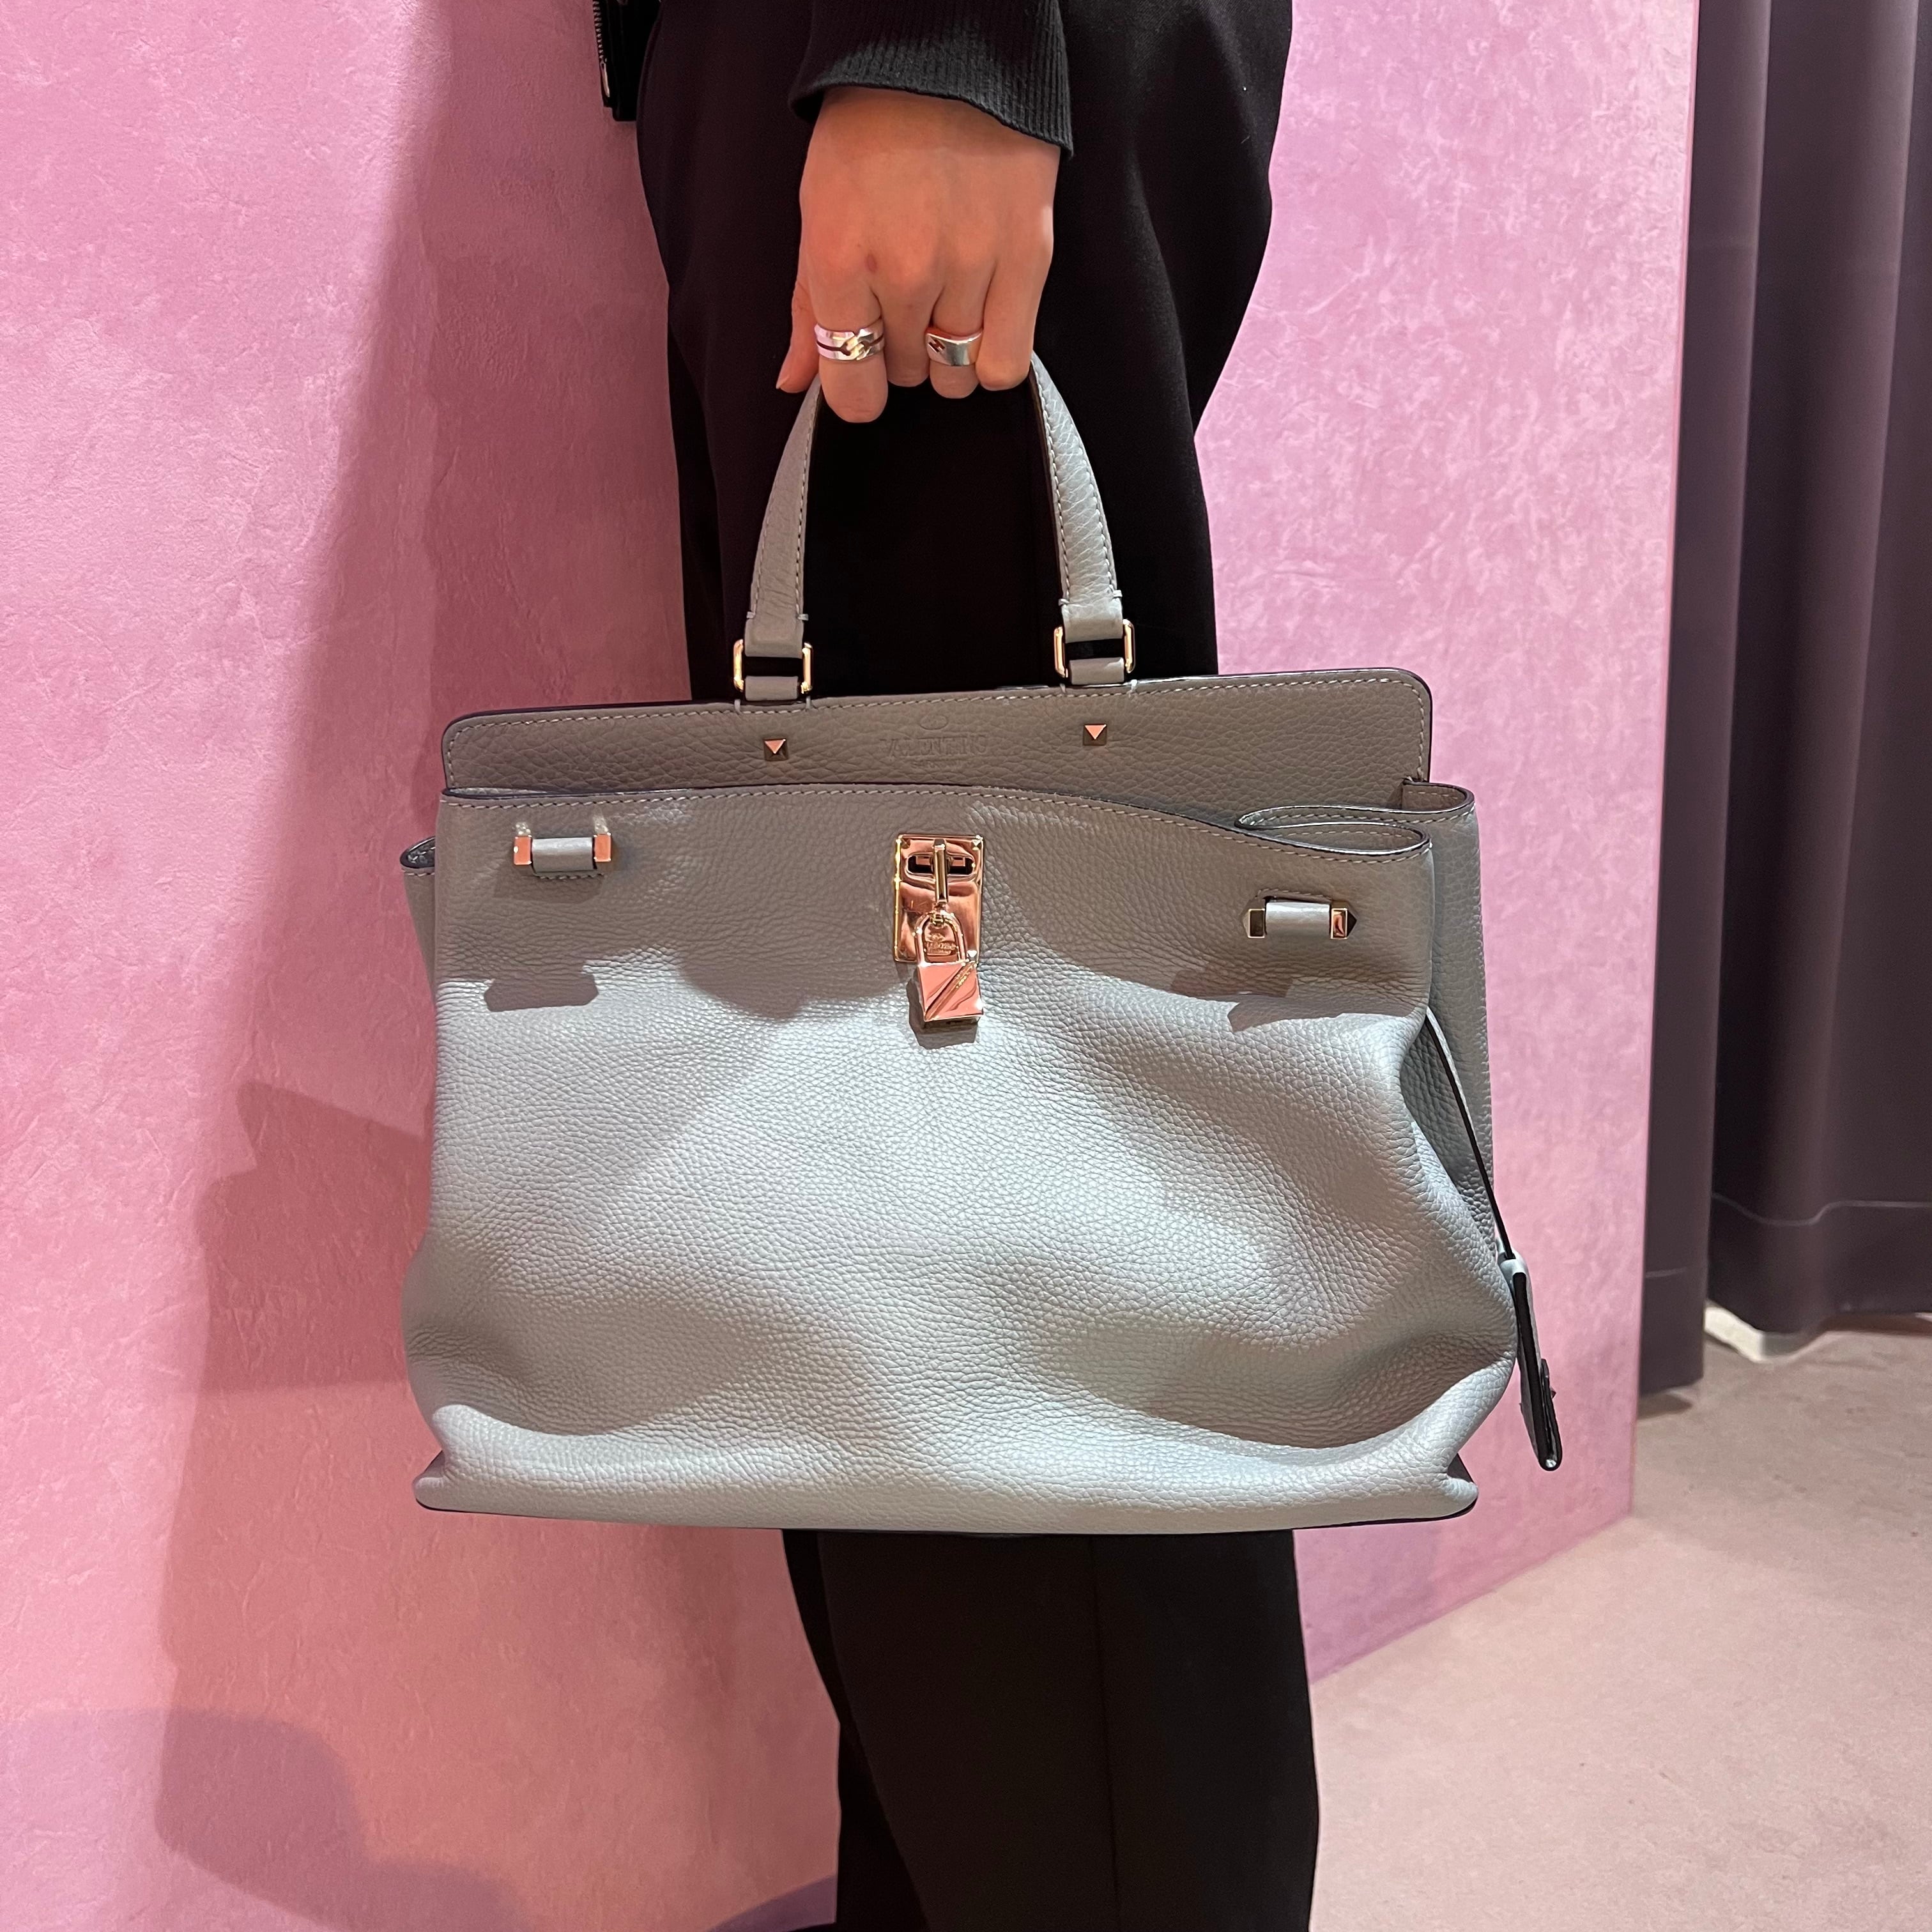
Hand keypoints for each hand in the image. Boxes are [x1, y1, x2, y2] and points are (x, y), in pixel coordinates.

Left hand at [777, 87, 1059, 420]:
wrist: (944, 56)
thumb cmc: (872, 128)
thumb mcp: (818, 211)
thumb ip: (808, 307)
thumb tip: (796, 379)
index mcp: (841, 262)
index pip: (851, 390)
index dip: (857, 392)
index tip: (865, 374)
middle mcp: (904, 272)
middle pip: (907, 377)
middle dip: (902, 351)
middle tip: (906, 300)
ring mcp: (969, 268)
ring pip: (956, 374)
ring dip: (948, 352)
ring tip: (947, 300)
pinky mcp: (1026, 258)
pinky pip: (1007, 362)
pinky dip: (993, 355)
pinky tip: (983, 320)